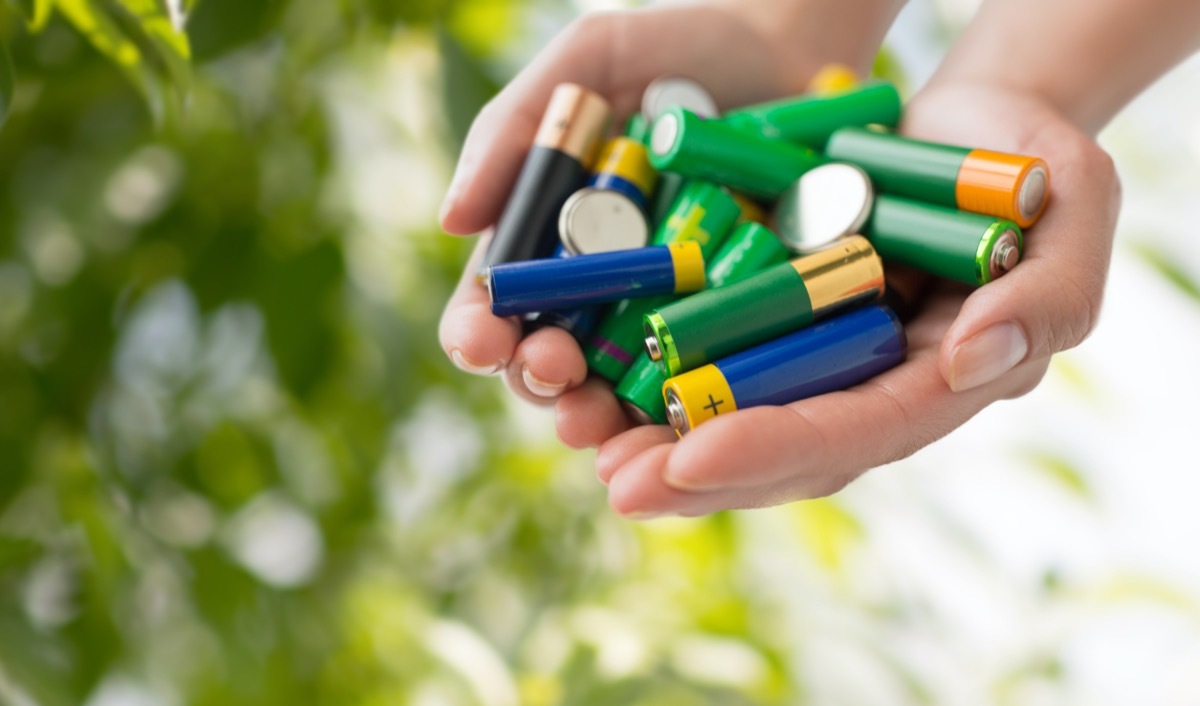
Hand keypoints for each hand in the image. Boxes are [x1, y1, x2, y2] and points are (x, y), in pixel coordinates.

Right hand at [438, 2, 886, 404]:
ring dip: (597, 415)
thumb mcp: (591, 60)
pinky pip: (704, 379)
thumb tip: (450, 219)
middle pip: (547, 357)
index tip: (481, 338)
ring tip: (595, 418)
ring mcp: (667, 312)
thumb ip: (515, 128)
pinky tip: (675, 426)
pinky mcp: (733, 326)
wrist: (798, 43)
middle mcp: (600, 287)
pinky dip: (684, 409)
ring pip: (617, 388)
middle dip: (537, 377)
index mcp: (550, 236)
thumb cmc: (683, 45)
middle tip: (552, 370)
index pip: (496, 301)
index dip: (477, 329)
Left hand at [582, 82, 1119, 517]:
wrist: (978, 130)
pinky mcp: (777, 320)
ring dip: (658, 442)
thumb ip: (1043, 295)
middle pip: (781, 449)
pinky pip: (711, 358)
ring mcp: (818, 358)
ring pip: (734, 417)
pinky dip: (652, 374)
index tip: (693, 459)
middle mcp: (868, 388)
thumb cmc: (1036, 171)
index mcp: (935, 383)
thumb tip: (969, 360)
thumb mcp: (1074, 214)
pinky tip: (594, 384)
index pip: (855, 432)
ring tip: (589, 449)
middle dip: (698, 474)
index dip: (776, 449)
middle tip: (618, 487)